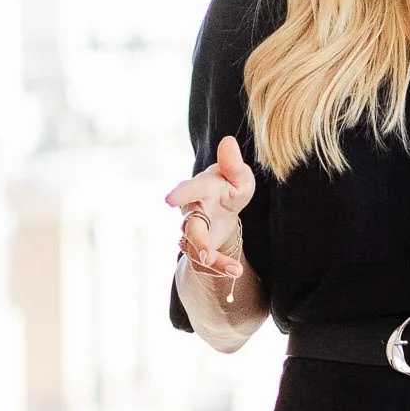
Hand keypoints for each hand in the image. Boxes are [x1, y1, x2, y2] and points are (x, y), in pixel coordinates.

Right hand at [166, 137, 255, 286]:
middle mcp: (192, 211)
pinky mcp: (197, 249)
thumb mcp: (240, 177)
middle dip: (198, 242)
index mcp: (201, 189)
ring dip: (215, 261)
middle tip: (207, 256)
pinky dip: (219, 268)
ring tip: (236, 270)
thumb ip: (234, 165)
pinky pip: (204, 263)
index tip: (169, 200)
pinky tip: (235, 269)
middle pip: (190, 228)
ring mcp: (193, 232)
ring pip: (197, 249)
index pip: (190, 189)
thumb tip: (229, 141)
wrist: (223, 209)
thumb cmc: (230, 188)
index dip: (180, 194)